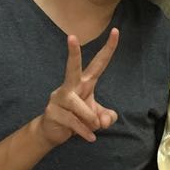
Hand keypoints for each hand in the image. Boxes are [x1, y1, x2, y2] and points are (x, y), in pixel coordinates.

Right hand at [39, 29, 119, 145]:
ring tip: (93, 128)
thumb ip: (107, 117)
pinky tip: (90, 138)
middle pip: (73, 68)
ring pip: (79, 106)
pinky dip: (84, 132)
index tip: (116, 31)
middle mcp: (70, 86)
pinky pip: (74, 122)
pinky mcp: (52, 112)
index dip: (108, 49)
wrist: (52, 132)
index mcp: (84, 83)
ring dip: (90, 120)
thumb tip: (104, 120)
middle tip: (71, 37)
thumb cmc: (77, 119)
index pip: (98, 63)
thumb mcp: (97, 118)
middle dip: (73, 53)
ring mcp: (59, 98)